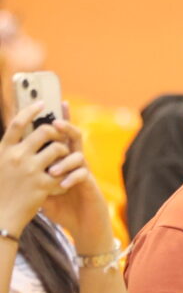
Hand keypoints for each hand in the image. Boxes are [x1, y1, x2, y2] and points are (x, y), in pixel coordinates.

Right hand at [0, 102, 76, 235]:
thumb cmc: (1, 190)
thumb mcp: (0, 165)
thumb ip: (11, 149)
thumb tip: (22, 131)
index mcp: (4, 150)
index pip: (17, 122)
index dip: (30, 110)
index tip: (42, 102)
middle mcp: (16, 157)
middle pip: (43, 132)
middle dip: (56, 132)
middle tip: (59, 137)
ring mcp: (30, 170)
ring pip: (58, 149)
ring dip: (65, 152)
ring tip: (63, 158)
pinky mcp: (43, 185)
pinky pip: (63, 171)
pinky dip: (65, 174)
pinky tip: (63, 179)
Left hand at [37, 108, 113, 253]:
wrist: (83, 226)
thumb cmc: (63, 207)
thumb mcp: (42, 189)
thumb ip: (33, 174)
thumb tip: (13, 162)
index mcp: (63, 160)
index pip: (61, 136)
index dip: (62, 119)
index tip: (57, 102)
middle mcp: (75, 163)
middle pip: (74, 138)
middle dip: (66, 128)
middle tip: (56, 124)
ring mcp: (84, 173)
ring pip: (79, 155)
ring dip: (64, 161)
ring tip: (52, 170)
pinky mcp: (90, 185)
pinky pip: (83, 175)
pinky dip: (71, 178)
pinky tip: (62, 185)